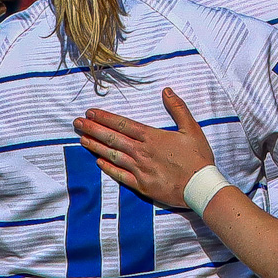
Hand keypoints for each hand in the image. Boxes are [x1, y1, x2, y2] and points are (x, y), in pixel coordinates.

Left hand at [74, 88, 217, 209]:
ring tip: (81, 139)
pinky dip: (108, 168)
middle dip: (93, 129)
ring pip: (112, 155)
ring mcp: (140, 169)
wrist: (201, 187)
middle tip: (77, 123)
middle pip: (112, 138)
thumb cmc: (198, 158)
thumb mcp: (192, 129)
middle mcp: (141, 152)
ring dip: (96, 146)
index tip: (90, 113)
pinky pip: (120, 175)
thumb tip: (166, 90)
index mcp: (152, 137)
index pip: (123, 124)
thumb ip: (178, 108)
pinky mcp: (142, 185)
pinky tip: (98, 161)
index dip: (105, 118)